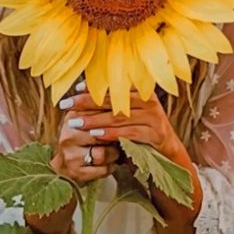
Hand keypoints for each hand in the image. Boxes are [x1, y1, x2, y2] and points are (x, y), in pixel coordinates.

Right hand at [50, 93, 120, 186]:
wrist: (65, 164)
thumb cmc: (82, 137)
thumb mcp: (86, 118)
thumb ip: (98, 105)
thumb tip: (121, 88)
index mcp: (72, 116)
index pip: (95, 111)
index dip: (115, 113)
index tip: (130, 114)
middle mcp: (68, 135)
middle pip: (101, 133)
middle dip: (115, 136)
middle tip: (127, 135)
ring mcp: (71, 155)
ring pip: (103, 153)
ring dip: (114, 154)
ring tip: (116, 151)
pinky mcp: (76, 172)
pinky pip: (102, 170)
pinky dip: (111, 167)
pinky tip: (112, 163)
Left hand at [59, 84, 184, 161]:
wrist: (166, 149)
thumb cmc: (141, 126)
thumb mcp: (128, 111)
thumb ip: (112, 101)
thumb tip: (81, 90)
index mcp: (142, 89)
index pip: (115, 84)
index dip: (95, 86)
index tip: (75, 88)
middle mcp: (148, 99)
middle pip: (113, 99)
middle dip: (87, 102)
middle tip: (67, 104)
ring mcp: (153, 116)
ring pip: (118, 116)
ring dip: (94, 120)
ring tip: (76, 122)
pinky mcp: (154, 133)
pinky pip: (128, 132)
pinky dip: (110, 133)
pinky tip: (95, 135)